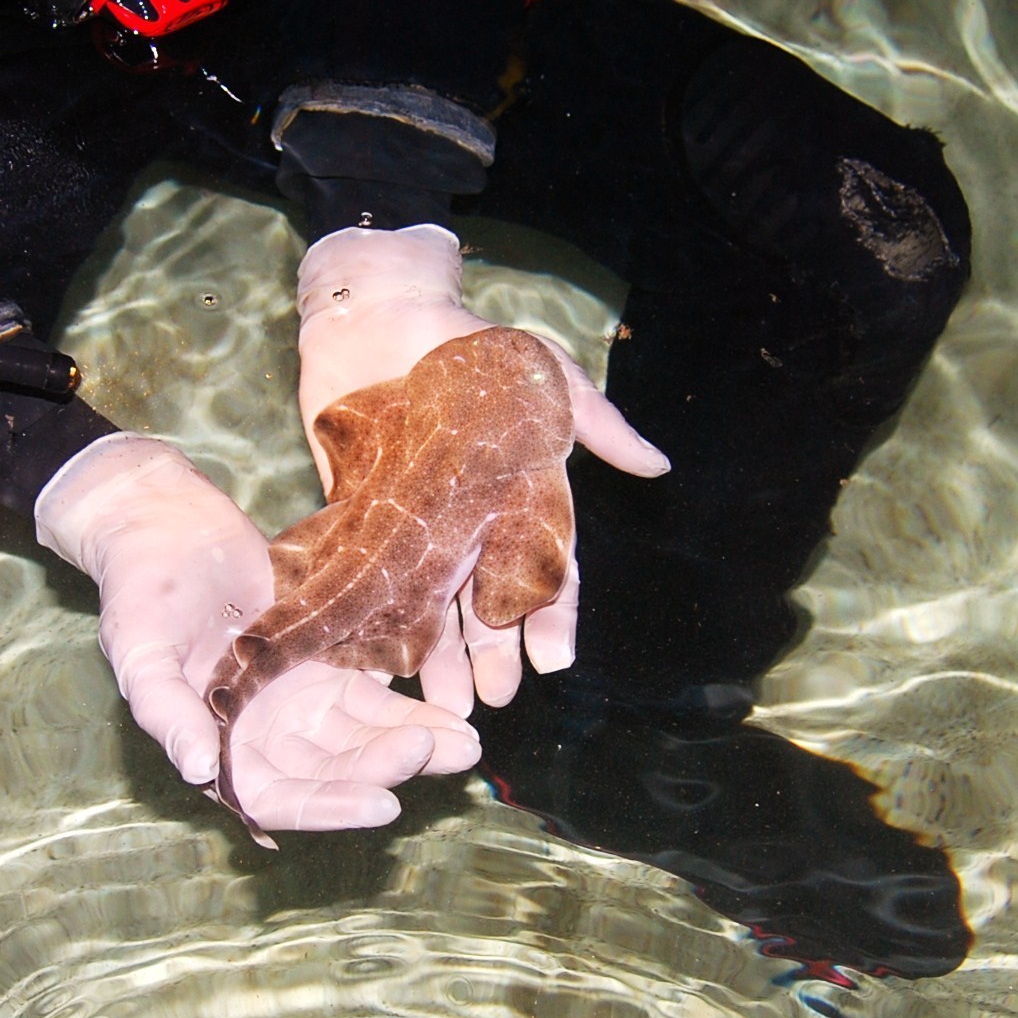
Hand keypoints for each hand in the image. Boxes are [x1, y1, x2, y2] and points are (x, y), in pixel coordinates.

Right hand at [34, 433, 478, 831]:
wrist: (163, 527)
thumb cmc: (139, 591)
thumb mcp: (139, 651)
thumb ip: (167, 712)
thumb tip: (199, 770)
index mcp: (219, 748)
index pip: (281, 798)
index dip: (331, 806)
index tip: (384, 803)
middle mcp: (265, 738)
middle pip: (336, 771)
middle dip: (389, 768)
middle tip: (444, 754)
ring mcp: (300, 703)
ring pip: (365, 738)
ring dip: (413, 745)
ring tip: (464, 744)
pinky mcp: (328, 663)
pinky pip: (378, 696)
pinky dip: (414, 706)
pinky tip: (455, 710)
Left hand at [294, 224, 667, 712]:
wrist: (380, 316)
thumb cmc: (472, 344)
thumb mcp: (543, 374)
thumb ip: (594, 422)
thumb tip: (655, 464)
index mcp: (520, 500)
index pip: (545, 569)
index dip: (552, 617)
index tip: (554, 660)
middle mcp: (471, 525)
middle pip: (486, 604)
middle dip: (492, 653)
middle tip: (492, 699)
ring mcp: (416, 528)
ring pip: (432, 608)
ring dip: (438, 656)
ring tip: (441, 702)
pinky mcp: (361, 522)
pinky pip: (370, 584)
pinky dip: (372, 625)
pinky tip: (375, 665)